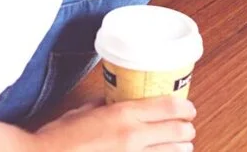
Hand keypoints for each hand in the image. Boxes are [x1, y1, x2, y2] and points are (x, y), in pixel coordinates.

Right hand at [35, 97, 196, 151]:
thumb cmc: (58, 138)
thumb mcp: (82, 112)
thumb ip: (103, 105)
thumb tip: (112, 100)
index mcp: (123, 115)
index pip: (170, 107)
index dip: (185, 107)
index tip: (188, 108)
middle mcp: (133, 137)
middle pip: (179, 131)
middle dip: (186, 129)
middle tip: (186, 128)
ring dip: (180, 149)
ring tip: (180, 147)